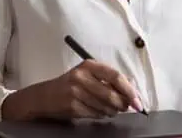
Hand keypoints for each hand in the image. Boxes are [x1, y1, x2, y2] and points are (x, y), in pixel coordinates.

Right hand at [2, 60, 143, 119]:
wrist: (44, 96)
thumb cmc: (70, 84)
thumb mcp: (87, 75)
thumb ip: (107, 80)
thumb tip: (131, 91)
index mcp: (89, 65)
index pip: (116, 76)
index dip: (129, 90)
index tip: (137, 100)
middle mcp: (81, 76)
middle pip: (112, 94)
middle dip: (123, 104)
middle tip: (126, 107)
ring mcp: (75, 92)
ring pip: (105, 106)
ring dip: (112, 111)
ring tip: (111, 110)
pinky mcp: (72, 106)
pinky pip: (95, 114)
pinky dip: (101, 115)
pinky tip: (98, 112)